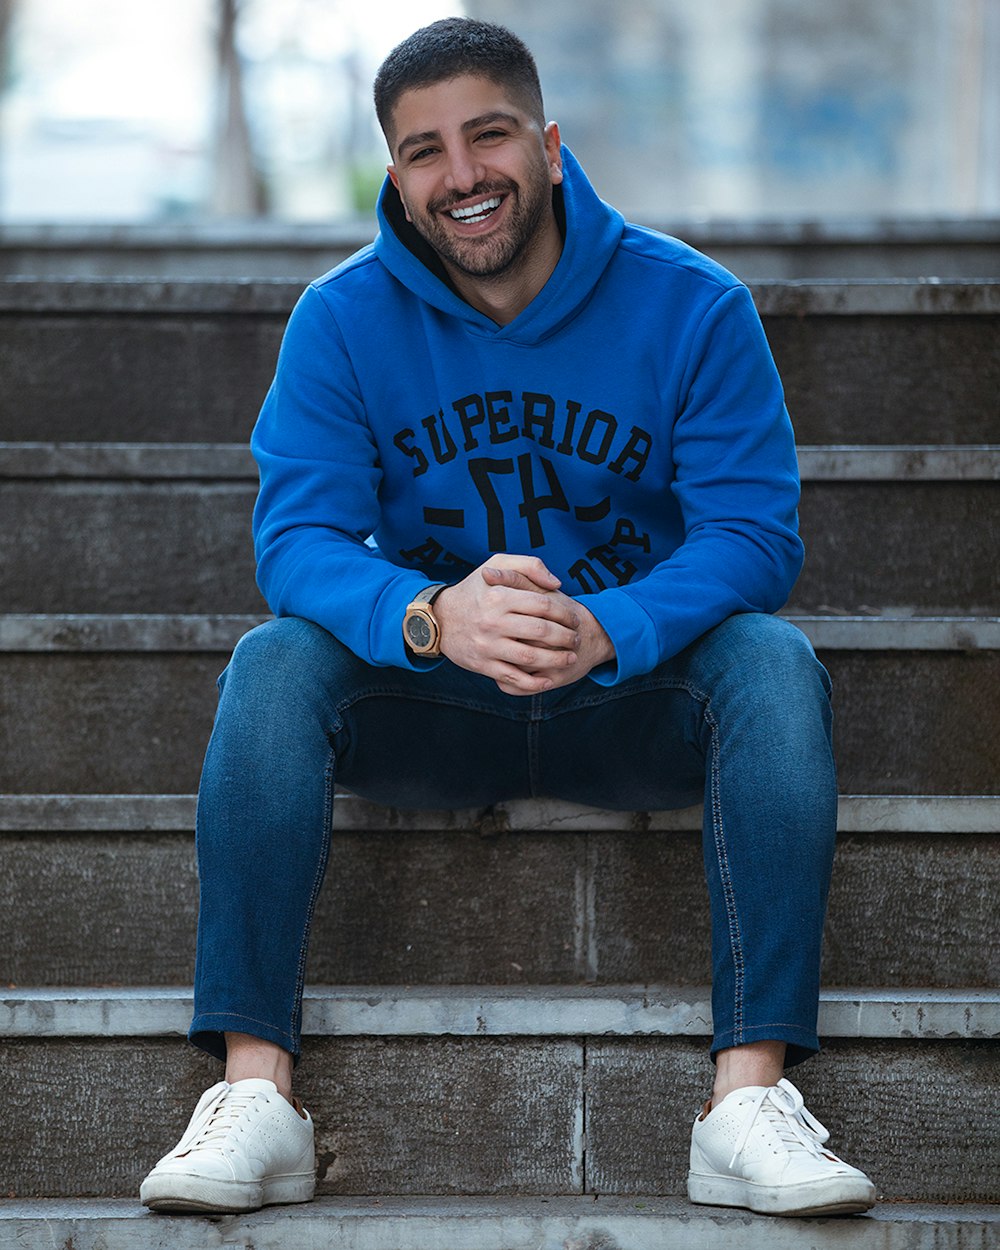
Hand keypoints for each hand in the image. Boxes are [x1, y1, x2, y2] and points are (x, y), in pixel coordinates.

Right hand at [434, 555, 614, 694]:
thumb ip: (529, 566)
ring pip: (531, 658)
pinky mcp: (482, 665)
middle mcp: (493, 621)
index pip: (544, 605)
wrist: (439, 618)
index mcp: (499, 596)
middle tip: (577, 639)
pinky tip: (548, 679)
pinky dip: (534, 682)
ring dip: (556, 660)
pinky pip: (513, 678)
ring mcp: (487, 645)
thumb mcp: (497, 564)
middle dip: (566, 638)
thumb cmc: (475, 590)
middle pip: (542, 632)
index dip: (565, 614)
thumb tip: (556, 584)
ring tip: (570, 657)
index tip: (575, 619)